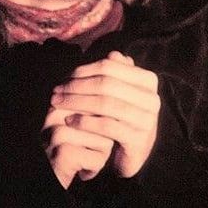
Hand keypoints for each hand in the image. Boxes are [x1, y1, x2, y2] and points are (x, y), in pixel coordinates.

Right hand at [41, 106, 113, 188]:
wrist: (43, 183)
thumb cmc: (66, 153)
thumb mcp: (77, 126)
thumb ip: (92, 112)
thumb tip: (118, 108)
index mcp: (60, 102)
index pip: (99, 106)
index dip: (101, 125)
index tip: (86, 135)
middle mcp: (56, 113)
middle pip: (103, 121)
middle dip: (102, 140)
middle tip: (83, 149)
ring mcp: (58, 132)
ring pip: (104, 141)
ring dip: (98, 155)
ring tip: (79, 159)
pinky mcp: (63, 153)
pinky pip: (97, 159)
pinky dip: (93, 169)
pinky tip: (78, 170)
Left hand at [50, 51, 159, 177]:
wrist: (133, 154)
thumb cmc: (122, 117)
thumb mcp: (121, 92)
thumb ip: (118, 71)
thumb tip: (113, 54)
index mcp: (148, 80)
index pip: (109, 66)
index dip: (84, 70)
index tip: (64, 77)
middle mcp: (152, 98)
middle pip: (106, 84)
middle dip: (76, 86)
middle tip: (56, 91)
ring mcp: (147, 120)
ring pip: (105, 103)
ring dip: (76, 102)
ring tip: (58, 103)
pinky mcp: (138, 140)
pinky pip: (106, 125)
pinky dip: (84, 121)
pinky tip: (69, 120)